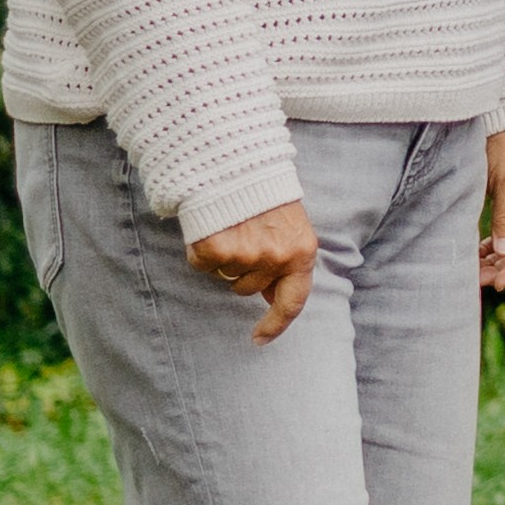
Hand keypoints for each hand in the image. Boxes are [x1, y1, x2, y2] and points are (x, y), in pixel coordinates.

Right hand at [187, 200, 319, 342]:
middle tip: (242, 236)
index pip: (293, 301)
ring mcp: (245, 257)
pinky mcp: (215, 251)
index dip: (276, 324)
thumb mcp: (290, 227)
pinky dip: (201, 250)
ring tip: (230, 227)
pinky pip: (203, 265)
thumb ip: (285, 261)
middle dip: (242, 270)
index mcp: (302, 253)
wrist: (235, 164)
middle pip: (247, 288)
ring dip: (224, 258)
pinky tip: (210, 227)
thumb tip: (271, 298)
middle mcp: (276, 259)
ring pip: (225, 276)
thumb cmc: (264, 196)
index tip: (259, 340)